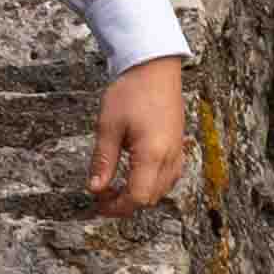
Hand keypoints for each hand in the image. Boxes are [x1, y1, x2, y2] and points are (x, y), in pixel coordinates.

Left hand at [88, 58, 191, 217]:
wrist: (154, 67)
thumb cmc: (131, 91)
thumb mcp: (108, 127)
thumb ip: (103, 161)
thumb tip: (95, 188)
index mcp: (152, 154)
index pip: (137, 198)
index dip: (116, 206)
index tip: (98, 201)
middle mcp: (170, 157)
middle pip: (150, 198)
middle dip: (125, 203)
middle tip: (102, 193)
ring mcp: (177, 151)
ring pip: (161, 189)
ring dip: (139, 194)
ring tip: (116, 184)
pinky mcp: (179, 145)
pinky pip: (169, 176)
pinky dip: (152, 182)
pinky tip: (135, 173)